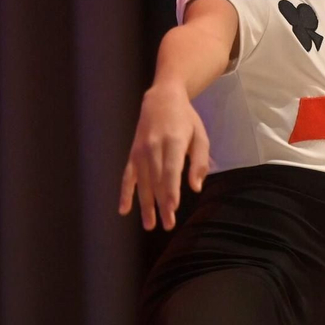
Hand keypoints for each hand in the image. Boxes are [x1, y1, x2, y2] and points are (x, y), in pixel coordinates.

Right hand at [117, 83, 211, 230]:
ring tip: (150, 225)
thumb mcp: (200, 136)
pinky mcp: (133, 153)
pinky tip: (124, 210)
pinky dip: (125, 193)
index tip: (172, 209)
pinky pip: (127, 176)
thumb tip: (197, 187)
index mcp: (174, 141)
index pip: (171, 171)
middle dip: (161, 204)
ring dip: (145, 205)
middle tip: (167, 225)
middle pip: (156, 180)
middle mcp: (154, 147)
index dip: (170, 191)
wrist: (161, 98)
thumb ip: (200, 162)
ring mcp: (141, 151)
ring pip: (142, 182)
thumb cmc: (186, 120)